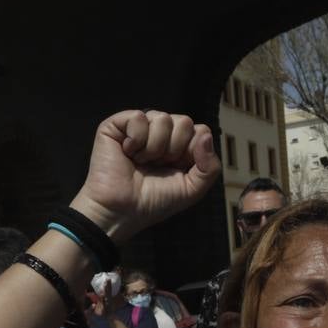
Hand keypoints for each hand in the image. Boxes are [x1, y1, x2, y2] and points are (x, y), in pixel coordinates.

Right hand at [69, 110, 220, 243]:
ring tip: (141, 162)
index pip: (201, 131)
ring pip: (162, 118)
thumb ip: (210, 166)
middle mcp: (162, 133)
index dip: (193, 151)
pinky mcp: (117, 124)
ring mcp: (140, 127)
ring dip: (154, 148)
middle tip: (158, 165)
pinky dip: (136, 139)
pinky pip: (138, 117)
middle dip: (174, 149)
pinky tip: (128, 152)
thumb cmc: (155, 202)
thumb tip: (206, 135)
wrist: (123, 211)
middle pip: (184, 121)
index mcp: (180, 146)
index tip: (178, 169)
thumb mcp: (193, 189)